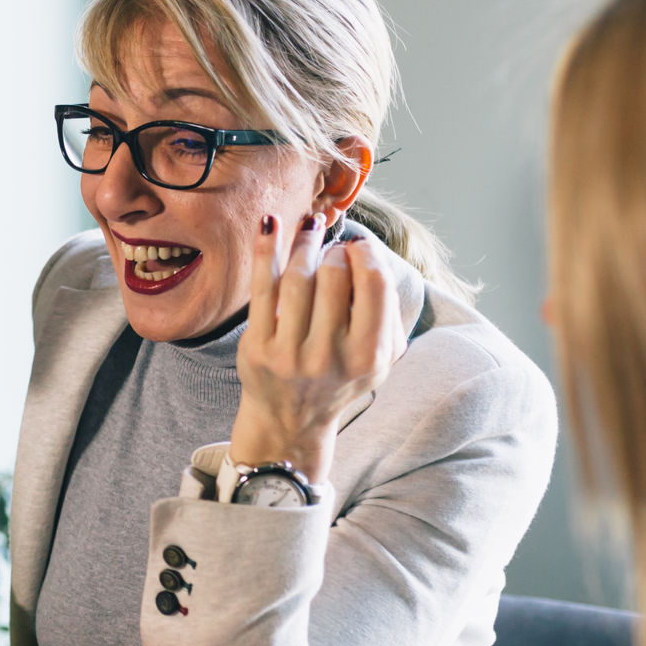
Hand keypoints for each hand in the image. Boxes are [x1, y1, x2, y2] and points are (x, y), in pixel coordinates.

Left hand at [231, 215, 406, 480]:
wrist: (290, 422)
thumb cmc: (339, 378)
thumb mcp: (380, 359)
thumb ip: (387, 312)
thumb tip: (369, 252)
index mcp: (369, 356)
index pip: (375, 283)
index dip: (366, 254)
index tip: (357, 249)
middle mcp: (330, 356)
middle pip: (334, 274)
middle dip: (334, 251)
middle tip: (332, 251)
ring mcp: (290, 353)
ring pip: (297, 276)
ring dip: (303, 242)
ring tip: (309, 228)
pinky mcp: (258, 347)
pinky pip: (261, 286)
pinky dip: (265, 249)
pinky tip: (271, 224)